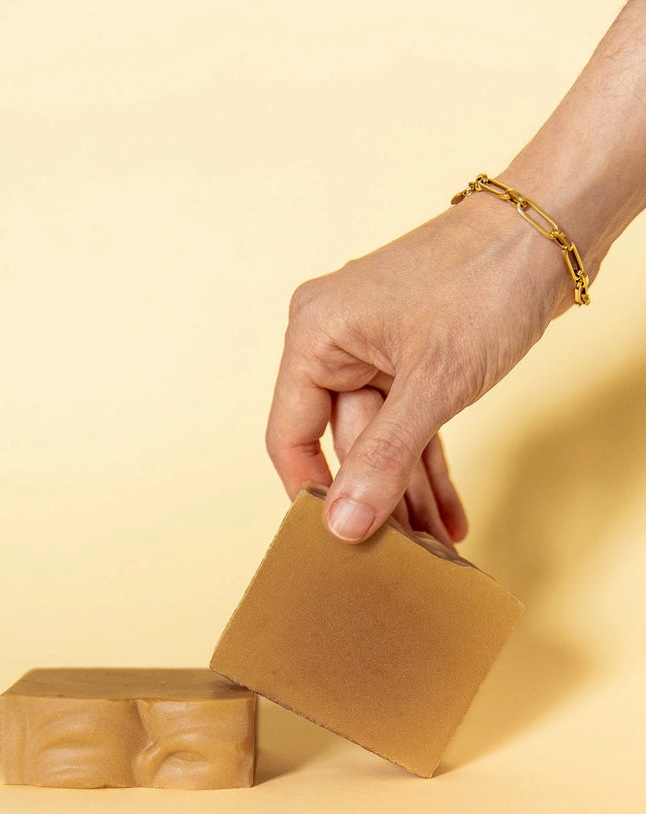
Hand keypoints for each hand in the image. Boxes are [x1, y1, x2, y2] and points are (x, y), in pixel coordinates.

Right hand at [266, 193, 565, 545]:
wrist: (550, 229)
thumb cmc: (485, 282)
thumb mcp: (433, 383)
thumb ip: (384, 459)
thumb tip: (343, 525)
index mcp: (315, 336)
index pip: (291, 435)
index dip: (314, 493)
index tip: (339, 542)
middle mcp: (335, 341)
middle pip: (344, 443)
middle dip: (381, 501)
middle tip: (404, 557)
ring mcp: (375, 349)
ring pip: (383, 440)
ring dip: (411, 492)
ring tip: (435, 547)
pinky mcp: (411, 357)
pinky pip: (410, 423)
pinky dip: (429, 464)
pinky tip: (447, 513)